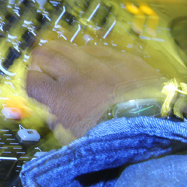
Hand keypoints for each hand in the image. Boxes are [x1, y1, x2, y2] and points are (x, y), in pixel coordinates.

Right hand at [26, 40, 163, 143]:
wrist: (155, 128)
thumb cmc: (114, 140)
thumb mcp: (75, 140)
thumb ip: (58, 123)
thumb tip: (51, 112)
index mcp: (62, 98)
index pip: (32, 80)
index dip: (31, 83)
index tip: (36, 87)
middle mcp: (76, 75)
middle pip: (44, 55)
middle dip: (39, 60)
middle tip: (42, 66)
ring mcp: (100, 63)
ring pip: (69, 46)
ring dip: (62, 53)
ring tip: (65, 60)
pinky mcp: (122, 58)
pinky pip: (99, 48)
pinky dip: (91, 54)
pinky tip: (94, 62)